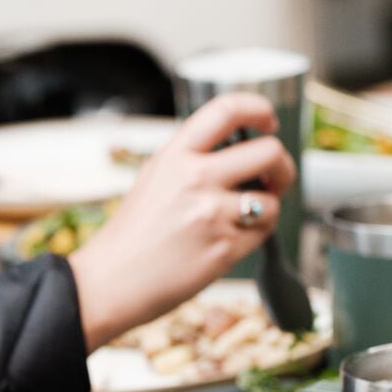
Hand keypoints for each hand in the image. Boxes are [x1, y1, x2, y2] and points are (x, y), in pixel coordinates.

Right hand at [69, 94, 296, 349]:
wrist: (110, 282)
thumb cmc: (134, 233)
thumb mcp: (155, 177)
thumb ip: (194, 159)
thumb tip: (243, 149)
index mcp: (175, 155)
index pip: (227, 110)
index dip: (259, 109)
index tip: (269, 121)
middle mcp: (195, 178)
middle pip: (269, 151)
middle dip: (282, 165)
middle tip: (274, 177)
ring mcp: (211, 213)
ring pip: (272, 200)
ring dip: (266, 208)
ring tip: (241, 217)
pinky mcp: (224, 248)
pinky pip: (264, 232)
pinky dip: (256, 235)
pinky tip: (230, 239)